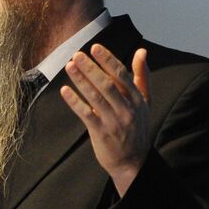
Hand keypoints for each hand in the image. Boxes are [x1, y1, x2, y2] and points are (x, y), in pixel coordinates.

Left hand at [61, 44, 150, 196]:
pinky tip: (64, 91)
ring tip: (69, 66)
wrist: (133, 161)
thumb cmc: (136, 126)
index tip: (95, 48)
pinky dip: (75, 102)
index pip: (122, 75)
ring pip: (96, 97)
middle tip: (76, 55)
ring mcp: (114, 121)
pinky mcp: (101, 133)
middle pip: (108, 84)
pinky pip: (86, 114)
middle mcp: (127, 109)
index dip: (108, 60)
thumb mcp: (144, 101)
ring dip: (81, 81)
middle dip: (91, 68)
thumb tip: (142, 51)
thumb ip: (141, 76)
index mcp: (137, 99)